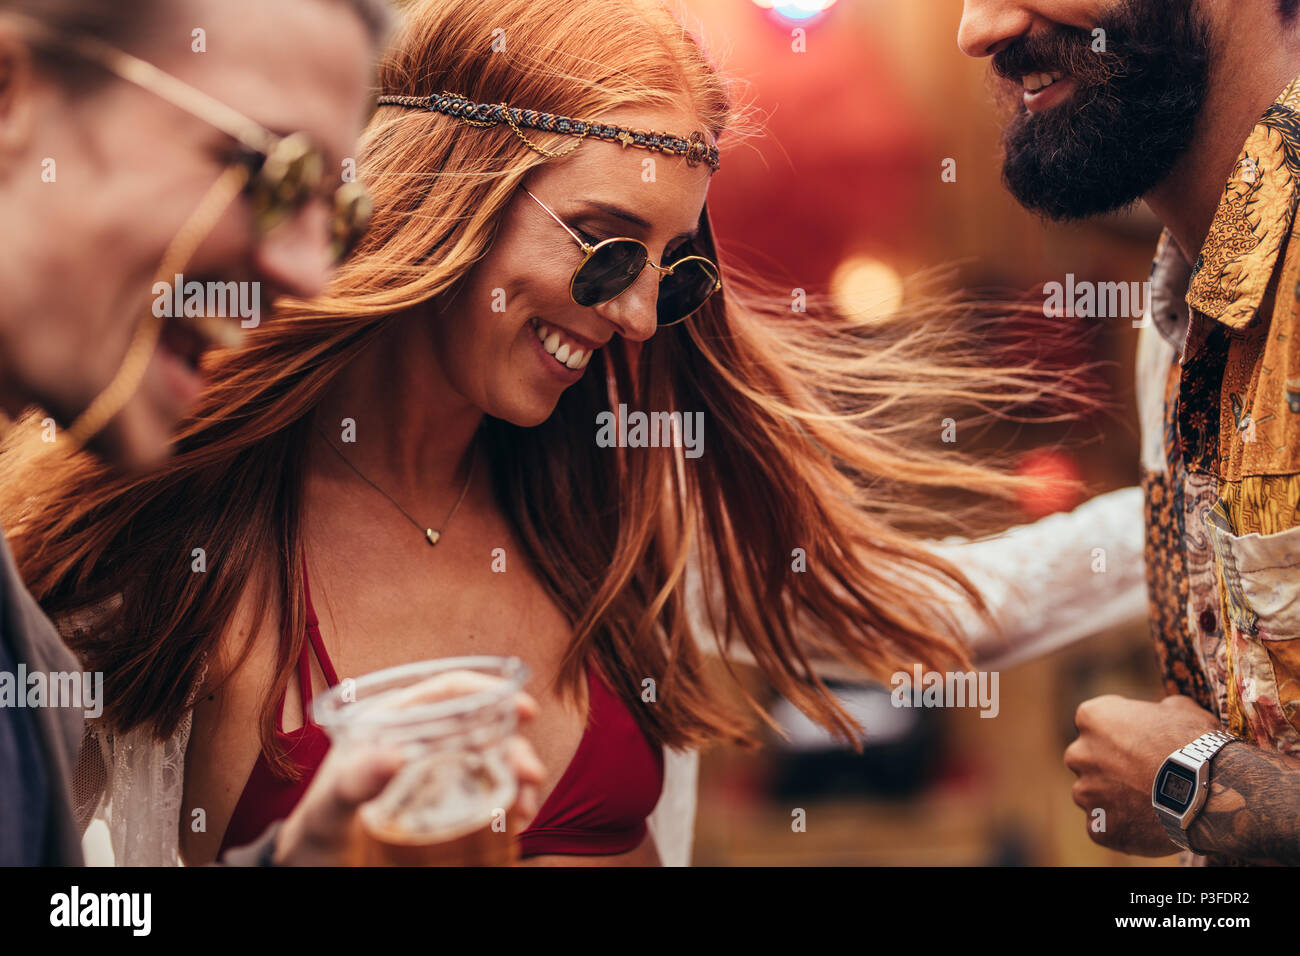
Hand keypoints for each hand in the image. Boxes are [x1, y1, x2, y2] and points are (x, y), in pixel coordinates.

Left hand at [272, 673, 544, 865]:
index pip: (447, 692)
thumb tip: (397, 756)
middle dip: (513, 745)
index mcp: (391, 724)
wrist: (311, 872)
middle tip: (532, 773)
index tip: (525, 708)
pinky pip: (482, 799)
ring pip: (487, 764)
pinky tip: (515, 821)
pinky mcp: (440, 811)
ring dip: (514, 778)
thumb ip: (354, 781)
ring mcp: (432, 777)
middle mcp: (418, 744)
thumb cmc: (313, 834)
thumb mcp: (328, 808)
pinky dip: (506, 807)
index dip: (488, 691)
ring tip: (526, 806)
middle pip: (478, 730)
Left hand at [1064, 694, 1221, 855]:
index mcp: (1092, 717)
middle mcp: (1079, 754)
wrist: (1211, 795)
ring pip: (1094, 794)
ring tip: (1150, 801)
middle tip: (1144, 774)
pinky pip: (1105, 825)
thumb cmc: (1195, 745)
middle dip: (1110, 765)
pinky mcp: (1098, 827)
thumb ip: (1156, 710)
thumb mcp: (1180, 709)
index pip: (1096, 721)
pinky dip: (1122, 825)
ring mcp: (1086, 793)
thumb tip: (1159, 714)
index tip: (1142, 742)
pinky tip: (1149, 823)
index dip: (1120, 732)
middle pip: (1089, 758)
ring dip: (1114, 796)